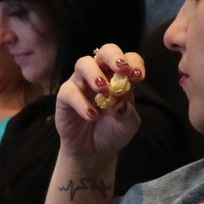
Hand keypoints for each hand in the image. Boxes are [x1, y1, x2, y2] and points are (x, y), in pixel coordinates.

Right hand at [55, 43, 145, 164]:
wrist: (93, 152)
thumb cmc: (113, 132)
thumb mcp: (127, 125)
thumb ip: (127, 112)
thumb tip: (120, 101)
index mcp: (119, 77)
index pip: (128, 59)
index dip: (134, 63)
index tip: (138, 77)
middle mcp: (100, 74)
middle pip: (105, 51)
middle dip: (114, 57)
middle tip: (122, 69)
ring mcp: (81, 83)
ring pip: (83, 63)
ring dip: (94, 73)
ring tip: (103, 90)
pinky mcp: (65, 96)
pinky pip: (70, 91)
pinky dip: (82, 103)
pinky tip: (92, 116)